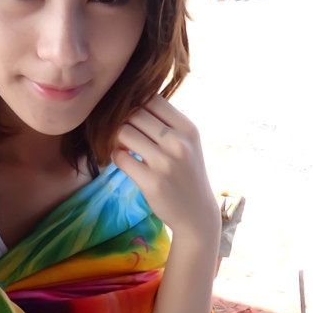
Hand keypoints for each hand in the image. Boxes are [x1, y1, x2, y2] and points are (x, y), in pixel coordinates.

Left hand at [112, 95, 219, 241]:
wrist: (196, 213)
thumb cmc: (186, 173)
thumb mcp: (186, 142)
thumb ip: (165, 122)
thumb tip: (131, 99)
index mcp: (188, 128)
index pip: (152, 99)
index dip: (136, 104)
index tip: (131, 116)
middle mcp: (179, 142)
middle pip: (134, 114)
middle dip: (123, 121)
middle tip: (121, 133)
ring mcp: (165, 163)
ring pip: (123, 132)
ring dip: (116, 138)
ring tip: (122, 146)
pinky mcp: (151, 182)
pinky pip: (120, 157)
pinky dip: (115, 157)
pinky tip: (123, 161)